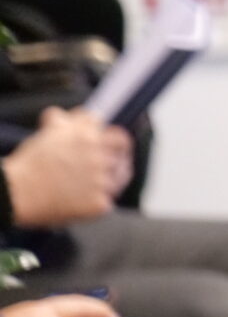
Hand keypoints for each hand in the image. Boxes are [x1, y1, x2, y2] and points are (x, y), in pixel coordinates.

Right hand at [2, 108, 132, 227]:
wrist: (16, 193)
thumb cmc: (28, 164)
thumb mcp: (45, 134)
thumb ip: (61, 121)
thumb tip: (62, 115)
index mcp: (87, 134)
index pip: (112, 128)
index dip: (109, 135)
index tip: (106, 141)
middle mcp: (98, 153)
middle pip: (123, 147)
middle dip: (119, 151)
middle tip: (113, 158)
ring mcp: (101, 178)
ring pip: (121, 174)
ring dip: (112, 176)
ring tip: (98, 181)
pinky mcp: (99, 202)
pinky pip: (108, 201)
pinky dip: (99, 201)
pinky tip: (88, 200)